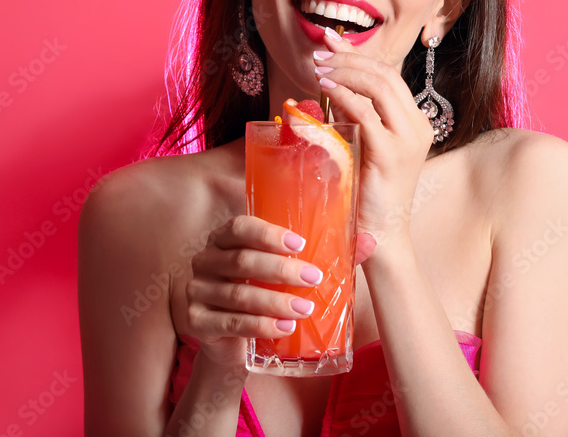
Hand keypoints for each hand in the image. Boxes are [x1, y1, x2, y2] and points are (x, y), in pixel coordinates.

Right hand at [184, 215, 324, 368]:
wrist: (237, 341)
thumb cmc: (267, 294)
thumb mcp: (289, 272)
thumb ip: (326, 254)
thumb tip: (370, 241)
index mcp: (225, 238)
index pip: (240, 226)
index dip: (268, 234)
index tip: (300, 244)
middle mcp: (206, 260)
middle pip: (242, 261)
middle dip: (281, 270)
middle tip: (313, 278)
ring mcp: (197, 291)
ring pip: (239, 295)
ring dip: (275, 302)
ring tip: (305, 309)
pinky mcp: (197, 322)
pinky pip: (230, 323)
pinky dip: (260, 326)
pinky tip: (284, 328)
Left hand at [313, 28, 434, 261]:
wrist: (382, 235)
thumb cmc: (367, 192)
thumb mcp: (360, 143)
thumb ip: (351, 115)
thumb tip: (326, 85)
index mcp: (413, 121)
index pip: (387, 74)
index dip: (358, 53)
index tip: (330, 39)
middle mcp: (416, 125)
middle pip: (385, 73)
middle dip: (349, 57)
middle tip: (319, 54)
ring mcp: (407, 139)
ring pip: (379, 86)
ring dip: (345, 71)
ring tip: (319, 68)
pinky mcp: (391, 154)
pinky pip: (366, 113)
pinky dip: (344, 96)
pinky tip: (326, 90)